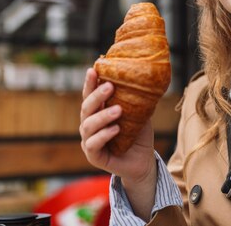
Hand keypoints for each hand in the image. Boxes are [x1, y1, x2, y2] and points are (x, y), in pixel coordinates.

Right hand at [79, 68, 155, 184]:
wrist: (143, 161)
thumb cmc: (138, 135)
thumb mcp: (138, 114)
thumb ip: (135, 100)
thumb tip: (142, 78)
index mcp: (97, 113)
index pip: (90, 95)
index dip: (90, 83)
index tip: (93, 69)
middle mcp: (90, 125)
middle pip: (86, 108)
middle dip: (96, 96)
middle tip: (109, 87)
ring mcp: (89, 141)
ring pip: (88, 125)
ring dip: (103, 116)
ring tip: (119, 110)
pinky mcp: (94, 156)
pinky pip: (93, 144)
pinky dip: (104, 135)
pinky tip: (116, 129)